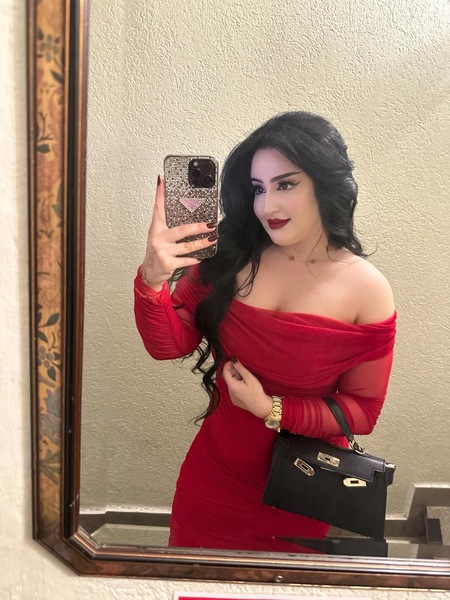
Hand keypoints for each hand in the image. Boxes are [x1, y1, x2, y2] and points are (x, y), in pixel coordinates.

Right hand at [140, 176, 217, 290]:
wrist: (150, 271)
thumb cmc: (157, 250)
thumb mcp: (159, 235)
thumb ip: (168, 224)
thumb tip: (184, 211)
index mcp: (156, 228)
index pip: (158, 209)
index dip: (160, 195)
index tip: (162, 181)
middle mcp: (158, 238)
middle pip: (181, 230)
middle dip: (198, 227)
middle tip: (211, 225)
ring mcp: (163, 251)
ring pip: (187, 246)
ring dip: (202, 243)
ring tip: (212, 238)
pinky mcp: (168, 263)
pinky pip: (186, 260)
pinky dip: (194, 259)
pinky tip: (200, 257)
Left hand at [222, 358, 271, 418]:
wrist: (261, 407)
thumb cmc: (256, 392)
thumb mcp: (249, 378)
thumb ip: (240, 369)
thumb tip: (233, 360)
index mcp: (232, 386)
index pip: (225, 372)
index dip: (227, 365)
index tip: (233, 361)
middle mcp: (229, 392)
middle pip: (228, 378)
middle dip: (233, 371)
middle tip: (241, 368)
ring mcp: (232, 397)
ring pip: (231, 384)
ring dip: (235, 378)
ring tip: (245, 376)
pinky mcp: (235, 400)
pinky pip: (233, 390)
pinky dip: (237, 384)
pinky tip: (245, 385)